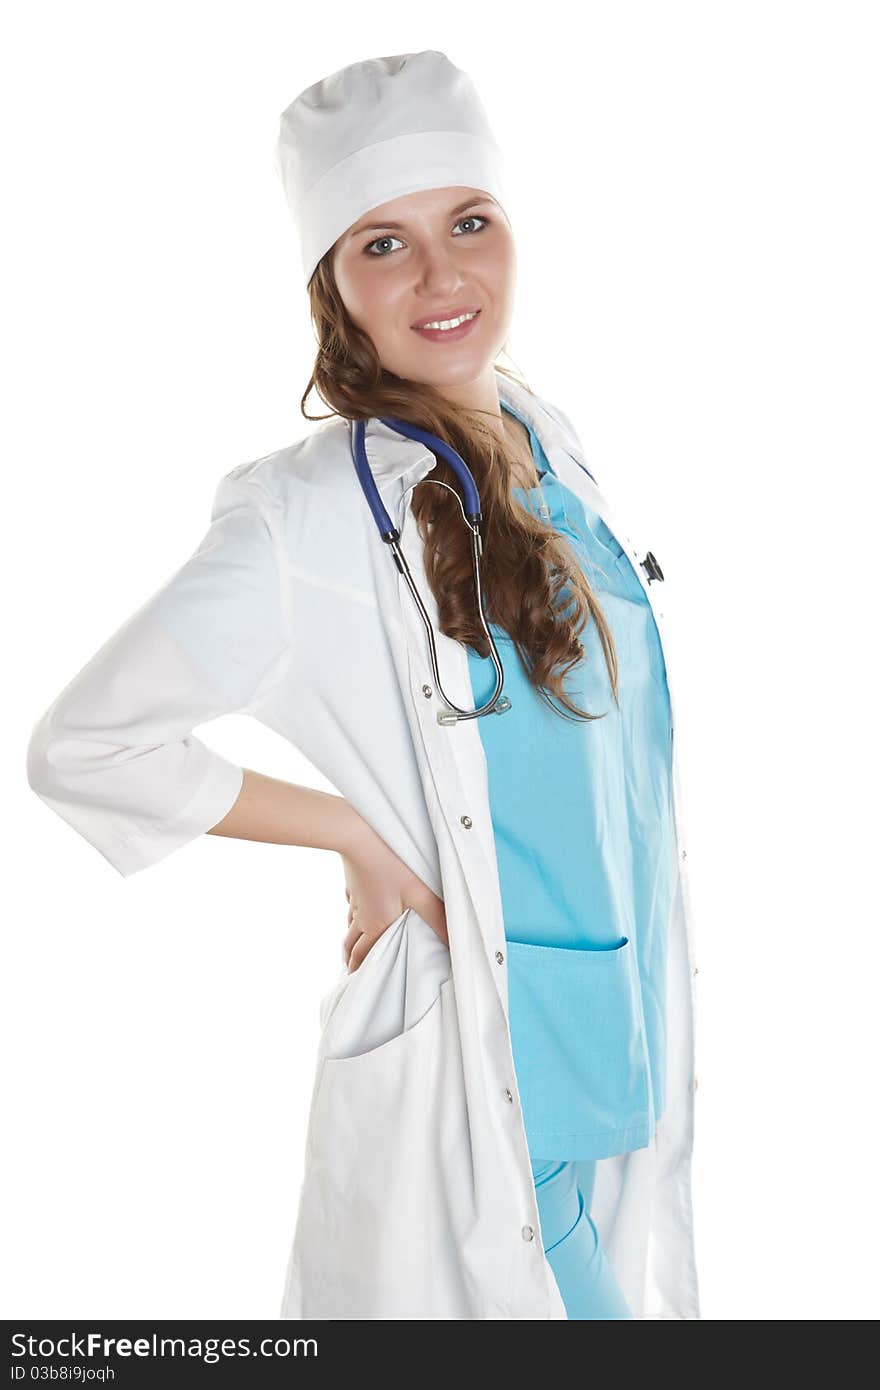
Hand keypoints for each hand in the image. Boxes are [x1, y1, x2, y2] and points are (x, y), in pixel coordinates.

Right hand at [340, 819, 447, 972]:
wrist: (358, 832)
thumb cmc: (391, 863)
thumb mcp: (421, 893)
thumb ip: (438, 919)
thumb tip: (455, 944)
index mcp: (377, 924)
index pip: (364, 955)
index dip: (360, 970)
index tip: (357, 982)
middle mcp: (362, 914)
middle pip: (352, 943)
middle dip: (351, 958)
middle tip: (351, 970)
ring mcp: (356, 896)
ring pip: (350, 922)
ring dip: (351, 937)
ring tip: (352, 946)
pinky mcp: (353, 878)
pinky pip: (351, 898)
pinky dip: (353, 907)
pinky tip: (356, 903)